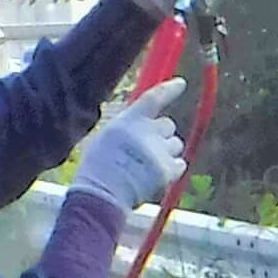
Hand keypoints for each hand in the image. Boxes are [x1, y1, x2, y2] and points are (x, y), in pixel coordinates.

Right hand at [69, 77, 188, 208]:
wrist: (102, 194)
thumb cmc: (97, 169)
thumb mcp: (105, 138)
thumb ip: (125, 130)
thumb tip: (137, 128)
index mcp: (129, 120)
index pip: (154, 97)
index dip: (169, 89)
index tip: (181, 84)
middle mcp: (148, 131)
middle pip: (168, 125)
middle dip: (162, 135)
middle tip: (148, 150)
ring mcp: (160, 150)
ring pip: (176, 144)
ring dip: (167, 152)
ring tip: (149, 167)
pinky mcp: (168, 170)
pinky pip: (180, 164)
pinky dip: (172, 170)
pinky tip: (157, 177)